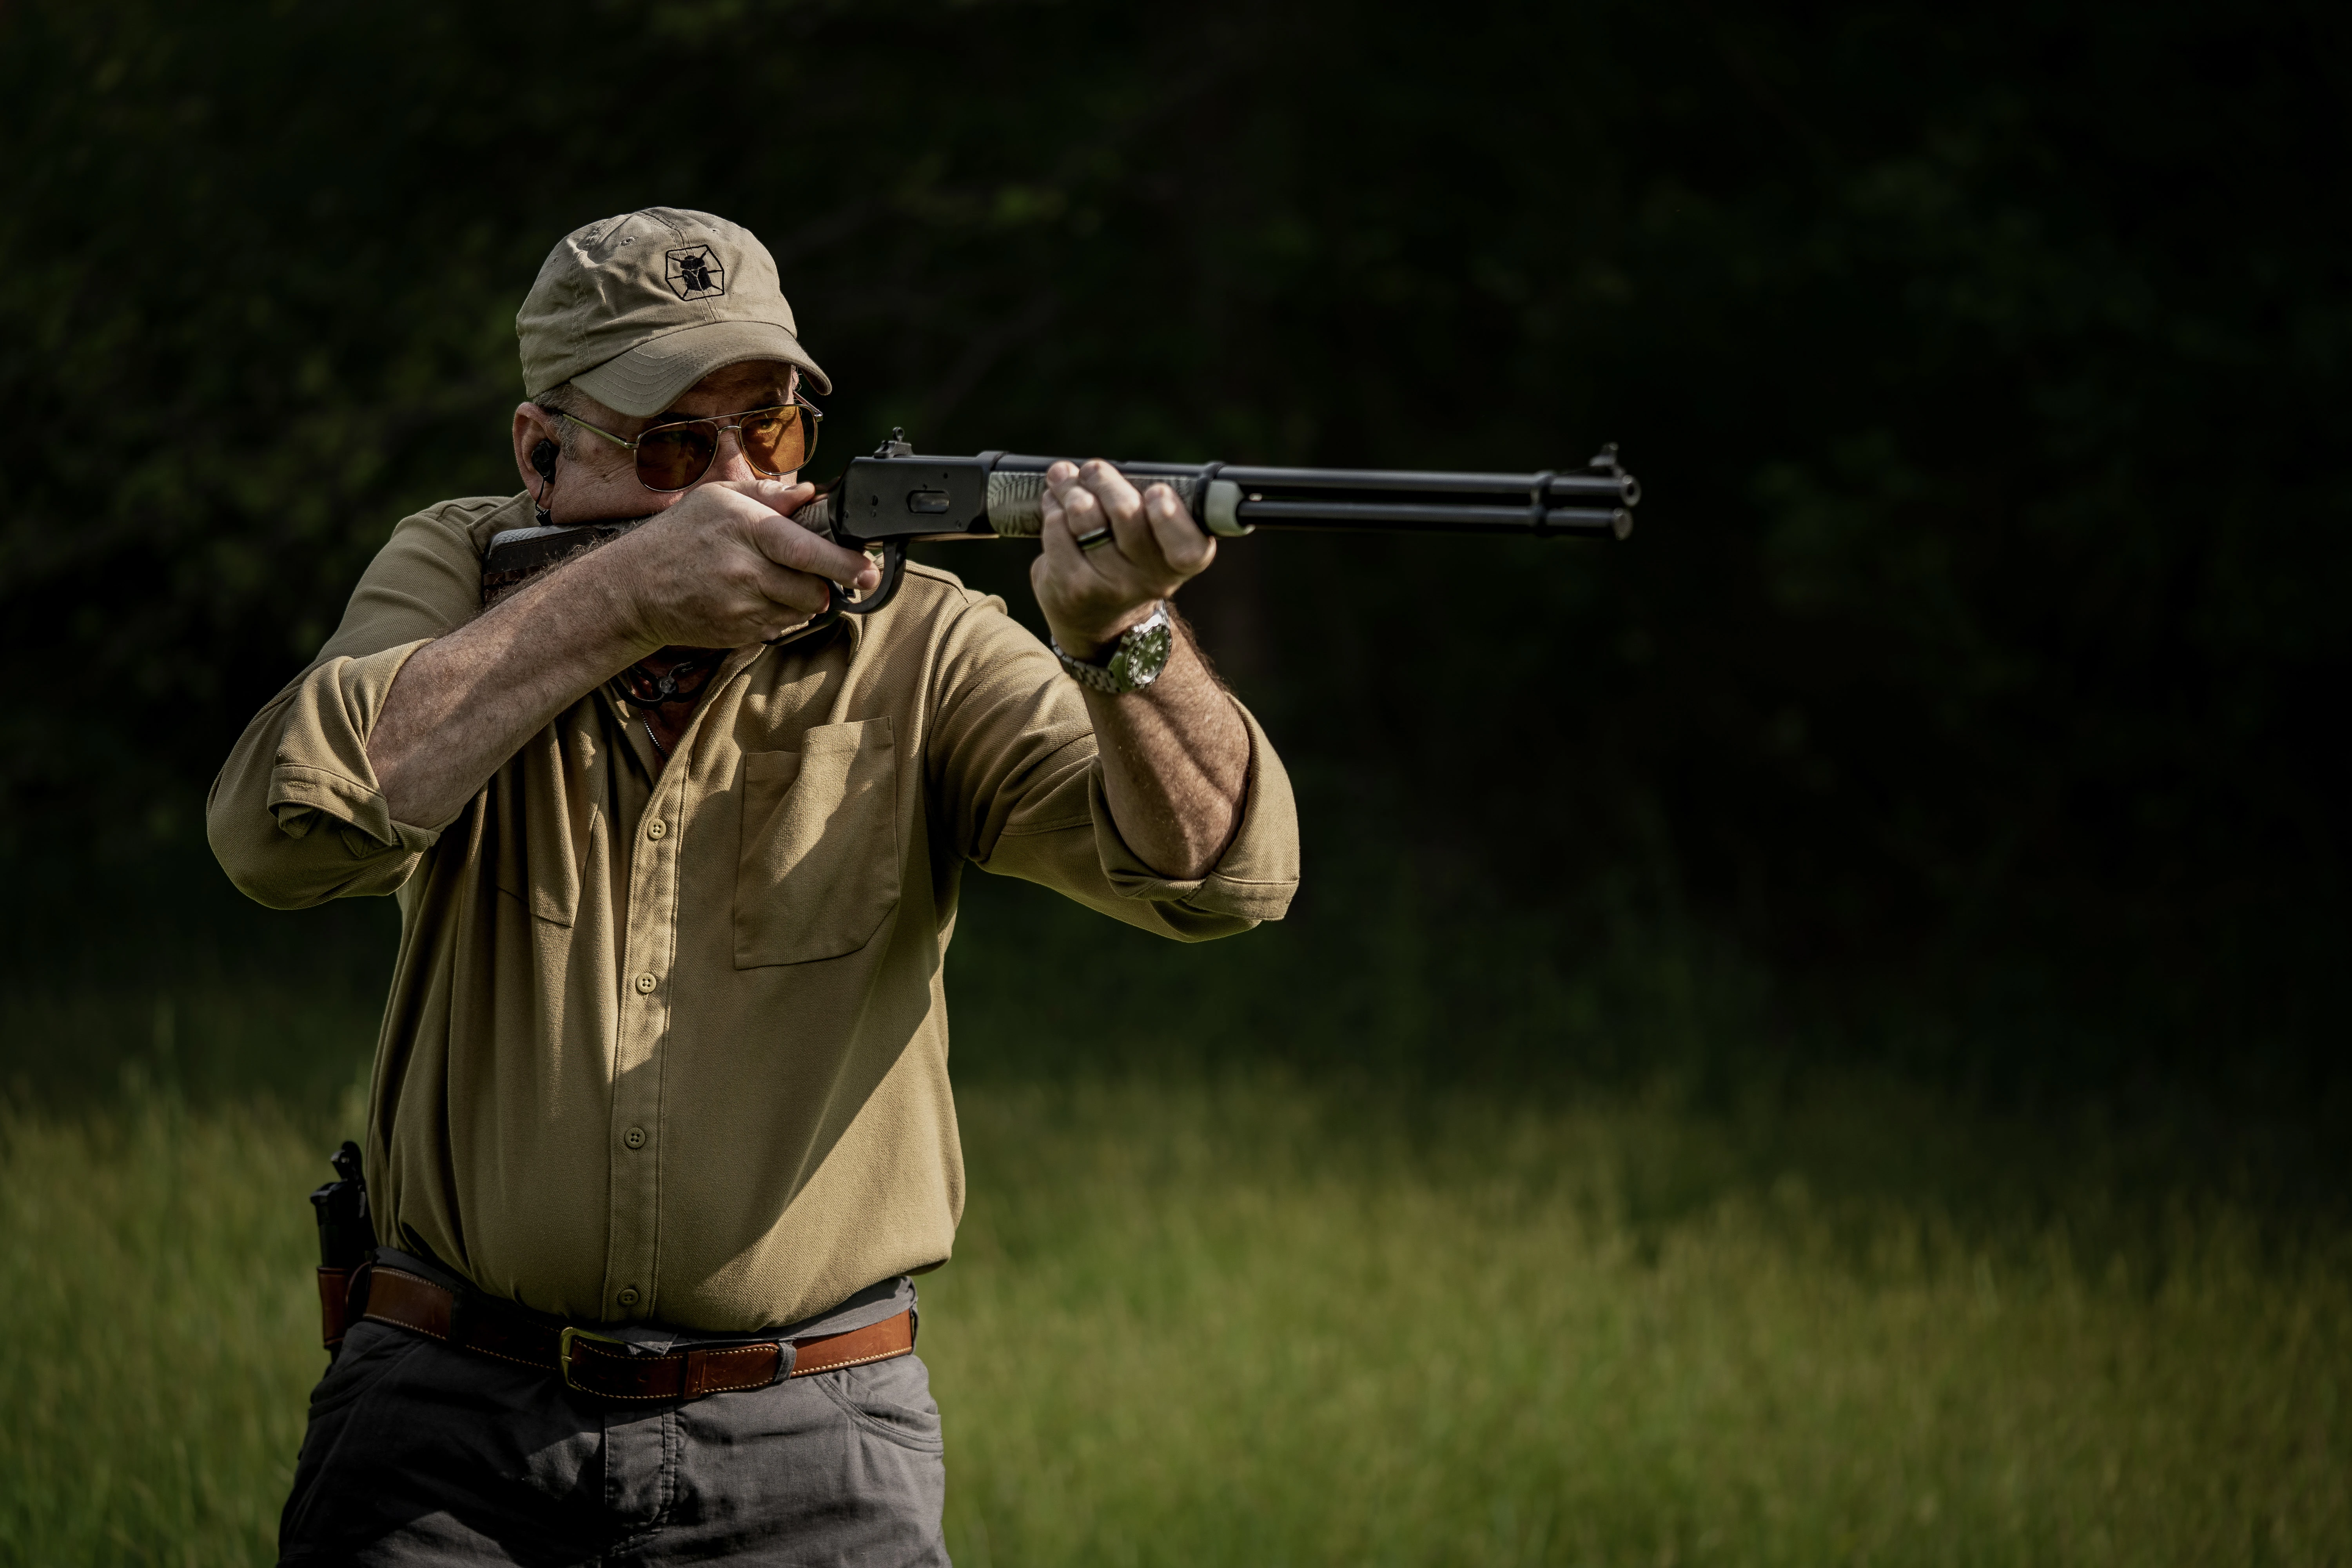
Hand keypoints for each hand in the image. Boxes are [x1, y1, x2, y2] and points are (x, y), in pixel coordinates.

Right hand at [594, 479, 879, 648]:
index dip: (843, 562)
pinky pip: (781, 627)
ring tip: (777, 578)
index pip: (805, 550)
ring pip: (801, 611)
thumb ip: (768, 494)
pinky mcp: (739, 634)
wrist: (635, 588)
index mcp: (744, 530)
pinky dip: (781, 613)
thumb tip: (809, 494)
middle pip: (812, 589)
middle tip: (821, 570)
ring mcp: (741, 608)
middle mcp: (745, 571)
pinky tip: (758, 595)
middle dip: (826, 583)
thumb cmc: (679, 536)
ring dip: (804, 598)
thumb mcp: (718, 498)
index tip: (869, 570)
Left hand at [1030, 460, 1216, 659]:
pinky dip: (1052, 509)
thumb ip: (1143, 506)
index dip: (1169, 515)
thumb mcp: (1153, 542)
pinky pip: (1057, 529)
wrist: (1099, 623)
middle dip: (1103, 479)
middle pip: (1126, 512)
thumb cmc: (1128, 563)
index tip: (1156, 492)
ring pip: (1085, 514)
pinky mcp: (1072, 587)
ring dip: (1070, 488)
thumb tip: (1092, 470)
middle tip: (1092, 470)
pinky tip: (1055, 508)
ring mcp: (1109, 586)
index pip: (1186, 546)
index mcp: (1180, 564)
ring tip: (1065, 481)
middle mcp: (1149, 580)